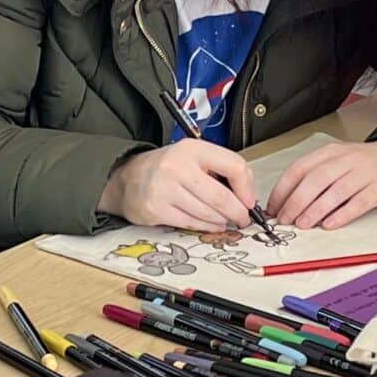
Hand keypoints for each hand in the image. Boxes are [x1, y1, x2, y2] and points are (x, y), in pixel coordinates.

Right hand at [99, 140, 255, 231]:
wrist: (128, 178)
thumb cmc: (167, 168)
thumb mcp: (193, 157)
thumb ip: (220, 170)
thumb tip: (247, 195)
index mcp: (192, 149)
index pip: (234, 166)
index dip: (247, 188)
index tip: (249, 200)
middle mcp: (178, 166)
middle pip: (221, 196)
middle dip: (237, 212)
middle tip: (243, 219)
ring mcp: (165, 189)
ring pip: (207, 213)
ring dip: (222, 221)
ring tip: (226, 221)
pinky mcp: (156, 209)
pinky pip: (191, 223)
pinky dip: (207, 227)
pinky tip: (212, 225)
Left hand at [268, 138, 376, 229]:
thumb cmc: (368, 164)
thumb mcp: (340, 160)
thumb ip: (316, 176)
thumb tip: (287, 202)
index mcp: (331, 152)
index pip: (300, 168)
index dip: (283, 189)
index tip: (273, 208)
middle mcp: (347, 159)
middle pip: (315, 179)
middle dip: (296, 201)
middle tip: (285, 219)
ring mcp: (365, 173)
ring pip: (335, 191)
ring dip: (315, 210)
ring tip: (303, 225)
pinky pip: (359, 202)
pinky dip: (342, 214)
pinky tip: (330, 225)